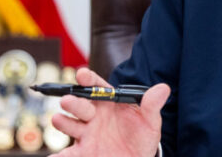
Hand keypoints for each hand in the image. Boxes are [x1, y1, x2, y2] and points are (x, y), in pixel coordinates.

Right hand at [49, 68, 170, 156]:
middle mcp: (93, 116)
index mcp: (108, 103)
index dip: (88, 79)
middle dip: (74, 102)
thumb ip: (152, 105)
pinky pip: (66, 155)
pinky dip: (58, 156)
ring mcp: (85, 135)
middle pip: (80, 105)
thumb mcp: (150, 121)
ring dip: (62, 121)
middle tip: (69, 101)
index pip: (96, 86)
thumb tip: (164, 88)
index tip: (82, 74)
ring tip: (58, 119)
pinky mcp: (81, 153)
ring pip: (69, 125)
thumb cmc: (141, 136)